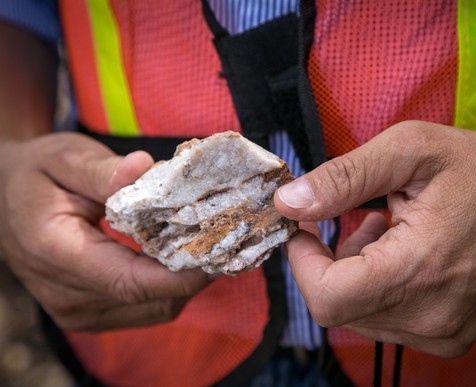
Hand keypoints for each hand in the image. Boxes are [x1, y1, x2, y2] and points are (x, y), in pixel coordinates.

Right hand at [0, 133, 210, 330]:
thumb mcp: (64, 158)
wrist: (7, 200)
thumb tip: (144, 169)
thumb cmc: (39, 174)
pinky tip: (184, 259)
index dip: (181, 273)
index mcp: (55, 253)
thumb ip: (102, 170)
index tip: (220, 251)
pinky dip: (171, 288)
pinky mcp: (92, 313)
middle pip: (150, 299)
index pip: (130, 280)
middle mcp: (66, 294)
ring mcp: (77, 311)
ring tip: (210, 247)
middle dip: (194, 275)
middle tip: (227, 241)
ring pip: (155, 310)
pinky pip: (146, 309)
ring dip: (186, 283)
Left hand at [275, 117, 475, 357]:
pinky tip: (402, 250)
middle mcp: (432, 315)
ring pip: (359, 315)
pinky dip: (379, 287)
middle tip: (352, 218)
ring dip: (356, 272)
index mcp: (419, 270)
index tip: (304, 227)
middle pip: (339, 307)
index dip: (301, 260)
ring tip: (385, 228)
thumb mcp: (409, 152)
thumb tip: (289, 203)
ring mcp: (444, 332)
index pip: (326, 297)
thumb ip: (343, 179)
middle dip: (328, 260)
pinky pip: (388, 319)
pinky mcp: (451, 335)